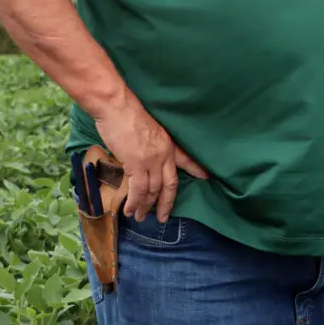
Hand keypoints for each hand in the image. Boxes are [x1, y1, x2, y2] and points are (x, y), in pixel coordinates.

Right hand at [94, 88, 208, 222]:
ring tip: (140, 217)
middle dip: (166, 203)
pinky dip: (134, 202)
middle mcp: (164, 154)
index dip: (197, 170)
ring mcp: (151, 160)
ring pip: (153, 190)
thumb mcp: (149, 128)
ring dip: (146, 206)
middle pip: (170, 184)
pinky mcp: (136, 164)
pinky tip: (129, 211)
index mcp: (169, 143)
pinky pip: (137, 190)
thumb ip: (152, 143)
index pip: (187, 159)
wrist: (117, 106)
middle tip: (163, 218)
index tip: (206, 178)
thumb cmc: (127, 113)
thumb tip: (144, 157)